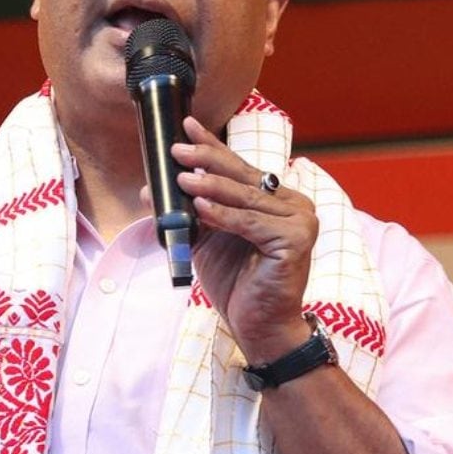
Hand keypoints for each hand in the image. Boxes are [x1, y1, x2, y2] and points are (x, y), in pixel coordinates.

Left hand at [171, 116, 318, 363]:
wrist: (260, 328)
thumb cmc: (237, 283)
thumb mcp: (207, 239)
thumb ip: (189, 212)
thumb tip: (152, 189)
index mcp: (277, 199)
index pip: (239, 167)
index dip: (213, 145)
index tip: (187, 125)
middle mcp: (294, 204)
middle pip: (243, 176)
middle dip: (207, 159)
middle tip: (177, 150)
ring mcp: (300, 221)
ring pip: (246, 198)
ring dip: (210, 185)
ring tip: (181, 177)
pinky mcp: (296, 241)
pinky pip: (250, 223)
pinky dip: (222, 214)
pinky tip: (199, 206)